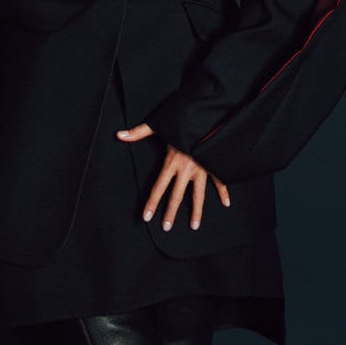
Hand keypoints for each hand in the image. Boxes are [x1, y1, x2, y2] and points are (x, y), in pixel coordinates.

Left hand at [116, 123, 230, 230]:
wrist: (210, 117)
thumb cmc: (183, 121)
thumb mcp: (159, 125)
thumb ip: (138, 131)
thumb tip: (118, 135)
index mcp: (172, 162)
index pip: (159, 187)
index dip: (152, 203)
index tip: (146, 217)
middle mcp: (187, 169)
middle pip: (176, 196)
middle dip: (170, 213)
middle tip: (166, 227)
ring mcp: (202, 168)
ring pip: (199, 195)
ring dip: (197, 211)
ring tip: (194, 226)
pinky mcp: (213, 164)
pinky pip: (220, 181)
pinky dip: (224, 192)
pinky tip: (226, 204)